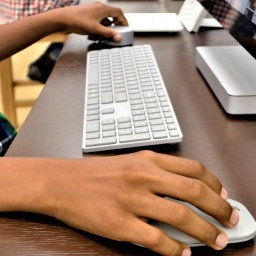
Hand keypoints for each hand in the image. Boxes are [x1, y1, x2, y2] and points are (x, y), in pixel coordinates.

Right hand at [45, 150, 238, 255]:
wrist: (62, 181)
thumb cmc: (95, 172)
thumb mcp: (129, 162)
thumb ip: (156, 172)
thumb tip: (182, 188)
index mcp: (146, 159)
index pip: (192, 168)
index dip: (213, 183)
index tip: (223, 194)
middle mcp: (142, 176)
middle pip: (193, 191)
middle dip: (218, 208)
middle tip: (231, 219)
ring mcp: (132, 200)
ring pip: (181, 216)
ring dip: (205, 231)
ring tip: (217, 240)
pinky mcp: (120, 223)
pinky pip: (157, 239)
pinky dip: (175, 249)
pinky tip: (183, 253)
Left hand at [54, 2, 127, 41]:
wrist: (62, 19)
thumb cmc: (77, 21)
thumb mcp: (95, 29)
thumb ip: (108, 33)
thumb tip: (119, 37)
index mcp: (102, 8)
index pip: (119, 12)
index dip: (124, 21)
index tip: (126, 28)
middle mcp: (99, 7)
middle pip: (113, 14)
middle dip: (116, 24)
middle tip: (118, 32)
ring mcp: (93, 10)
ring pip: (106, 17)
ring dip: (108, 26)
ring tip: (107, 34)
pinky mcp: (88, 14)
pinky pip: (99, 19)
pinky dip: (101, 26)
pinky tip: (98, 33)